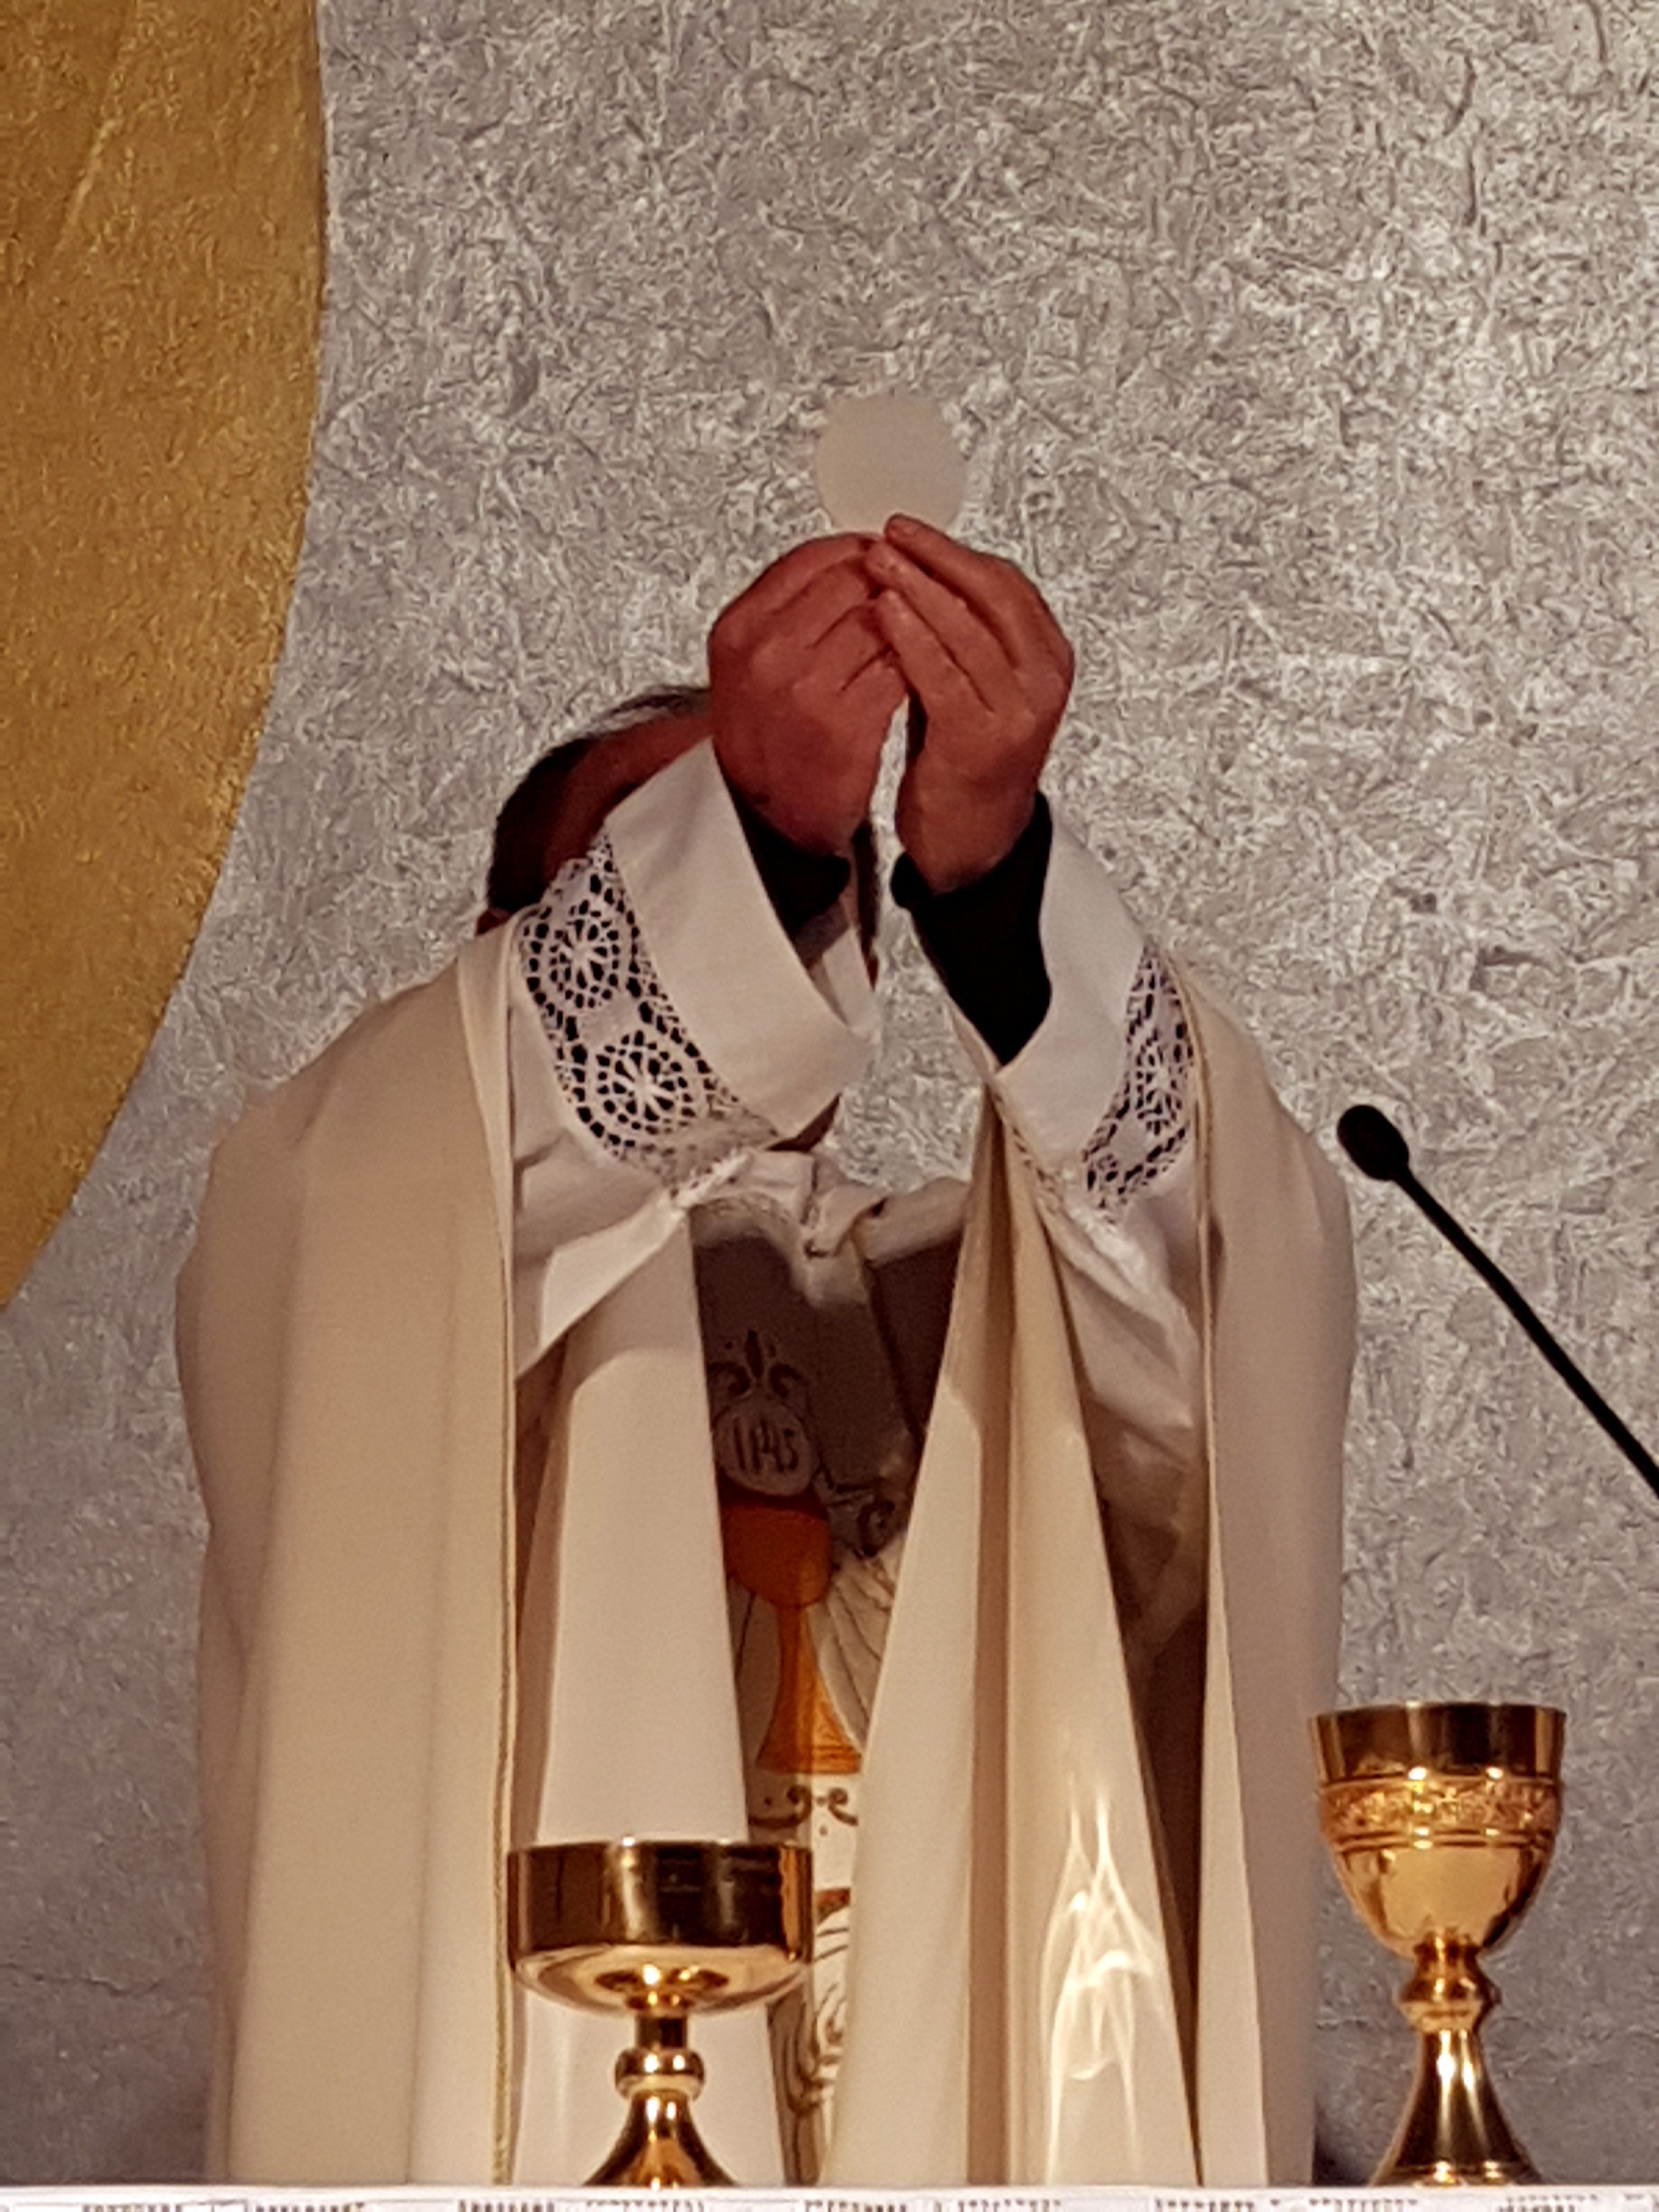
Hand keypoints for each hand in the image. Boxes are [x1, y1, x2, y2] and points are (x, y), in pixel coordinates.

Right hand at [708, 536, 908, 853]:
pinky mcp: (847, 724)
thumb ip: (785, 608)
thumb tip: (846, 558)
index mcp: (740, 629)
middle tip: (909, 596)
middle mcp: (768, 653)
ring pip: (883, 623)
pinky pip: (899, 670)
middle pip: (853, 583)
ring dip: (910, 624)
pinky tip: (919, 671)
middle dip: (889, 584)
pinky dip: (915, 664)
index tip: (881, 555)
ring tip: (919, 634)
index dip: (857, 552)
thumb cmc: (762, 741)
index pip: (813, 558)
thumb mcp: (748, 663)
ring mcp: (806, 688)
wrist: (765, 820)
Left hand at [867, 517, 1073, 891]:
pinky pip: (943, 675)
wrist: (973, 844)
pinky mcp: (980, 740)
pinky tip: (884, 614)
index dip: (955, 551)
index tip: (913, 530)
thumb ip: (963, 635)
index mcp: (1048, 658)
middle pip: (992, 595)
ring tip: (879, 561)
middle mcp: (1041, 680)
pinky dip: (912, 638)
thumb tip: (919, 570)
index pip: (1005, 583)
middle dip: (937, 557)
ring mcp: (1017, 712)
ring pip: (968, 629)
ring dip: (918, 588)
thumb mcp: (975, 684)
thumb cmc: (966, 761)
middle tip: (892, 533)